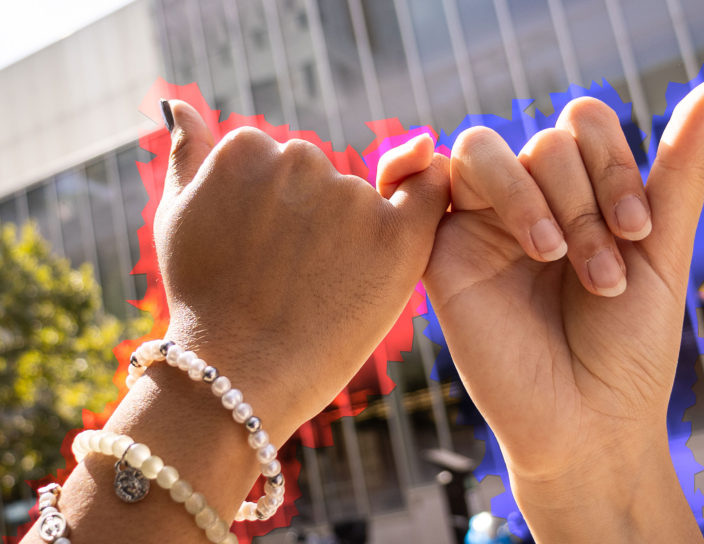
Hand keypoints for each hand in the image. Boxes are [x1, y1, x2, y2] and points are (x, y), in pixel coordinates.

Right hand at [154, 101, 448, 436]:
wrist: (234, 376)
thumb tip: (178, 103)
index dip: (277, 211)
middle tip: (292, 275)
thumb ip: (186, 154)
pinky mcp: (395, 236)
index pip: (278, 162)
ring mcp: (347, 196)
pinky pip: (428, 193)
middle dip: (314, 217)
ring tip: (318, 289)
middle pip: (321, 177)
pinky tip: (401, 231)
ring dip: (352, 232)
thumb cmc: (203, 301)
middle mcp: (298, 159)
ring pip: (363, 197)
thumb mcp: (176, 216)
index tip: (264, 252)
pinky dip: (426, 197)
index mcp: (245, 147)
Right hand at [423, 78, 703, 540]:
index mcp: (580, 198)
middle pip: (544, 141)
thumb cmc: (628, 349)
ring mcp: (482, 224)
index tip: (637, 232)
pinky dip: (426, 164)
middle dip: (583, 200)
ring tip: (552, 258)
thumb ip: (678, 170)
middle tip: (600, 273)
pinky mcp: (440, 251)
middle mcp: (530, 204)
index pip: (584, 126)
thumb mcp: (663, 251)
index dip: (613, 163)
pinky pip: (430, 181)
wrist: (585, 423)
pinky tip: (446, 184)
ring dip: (532, 197)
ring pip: (486, 148)